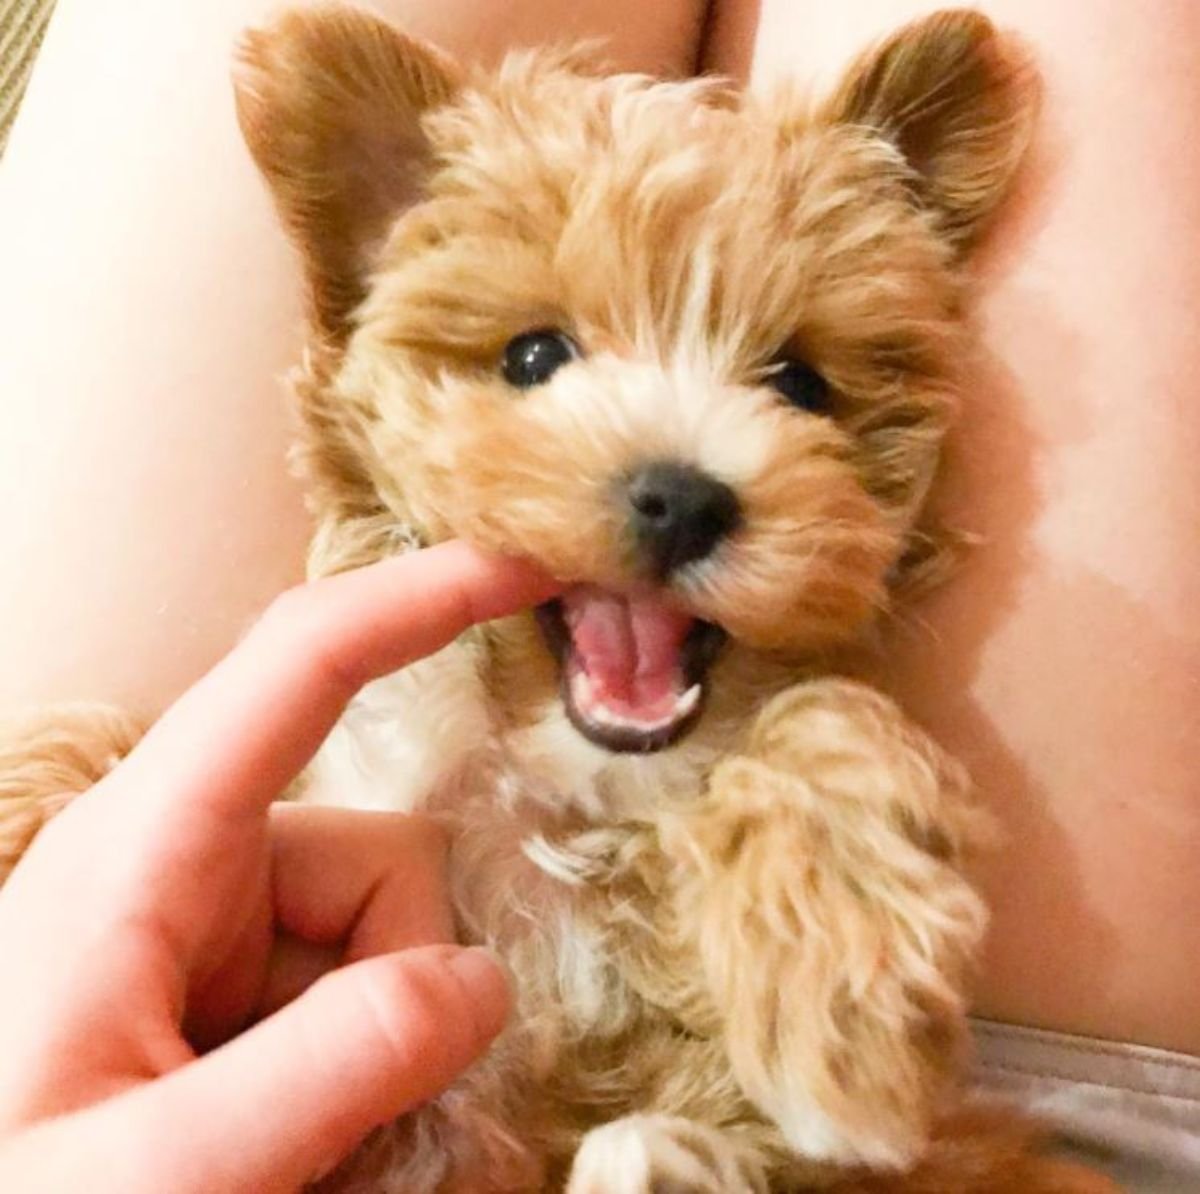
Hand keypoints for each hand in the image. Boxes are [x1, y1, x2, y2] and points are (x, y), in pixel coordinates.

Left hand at [0, 542, 557, 1192]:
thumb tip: (480, 983)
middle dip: (401, 983)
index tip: (529, 564)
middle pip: (384, 855)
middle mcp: (186, 856)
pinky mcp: (233, 979)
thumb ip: (328, 1070)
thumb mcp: (152, 1172)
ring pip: (384, 932)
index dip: (423, 595)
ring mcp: (215, 922)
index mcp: (144, 844)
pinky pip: (354, 984)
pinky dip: (362, 1064)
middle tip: (334, 1132)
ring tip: (298, 1153)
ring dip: (380, 1042)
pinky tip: (298, 1144)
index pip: (302, 664)